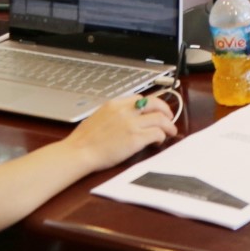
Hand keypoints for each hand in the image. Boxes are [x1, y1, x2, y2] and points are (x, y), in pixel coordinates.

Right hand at [62, 95, 176, 170]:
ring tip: (170, 132)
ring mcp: (132, 124)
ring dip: (168, 125)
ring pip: (161, 119)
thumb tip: (127, 116)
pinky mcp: (136, 138)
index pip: (141, 98)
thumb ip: (115, 113)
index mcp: (115, 103)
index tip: (156, 110)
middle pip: (155, 104)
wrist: (79, 152)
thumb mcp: (99, 116)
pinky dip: (162, 136)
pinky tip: (158, 141)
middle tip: (169, 118)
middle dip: (166, 110)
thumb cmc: (84, 140)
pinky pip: (157, 133)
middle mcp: (125, 111)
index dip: (152, 104)